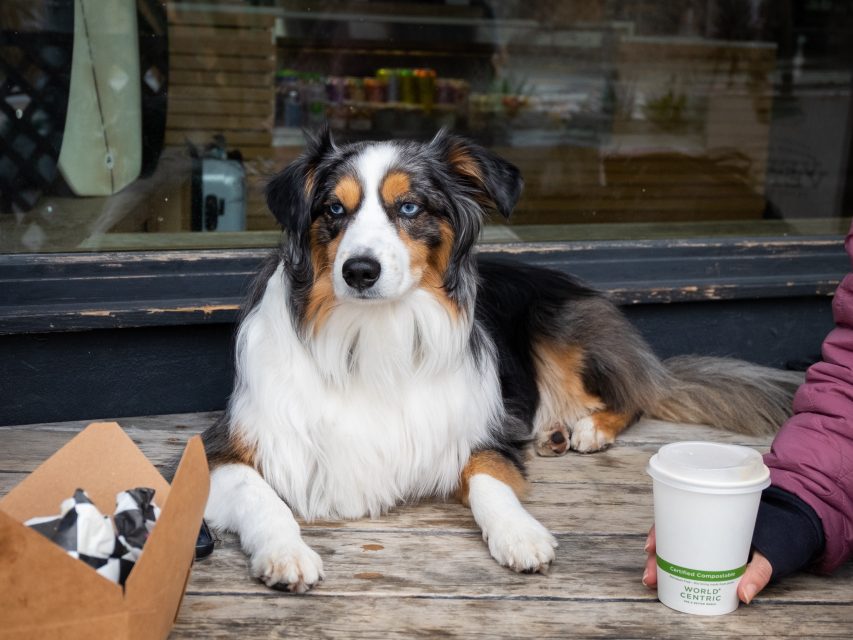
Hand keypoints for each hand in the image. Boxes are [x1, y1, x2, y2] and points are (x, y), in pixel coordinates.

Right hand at [642, 526, 773, 603]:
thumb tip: (744, 595)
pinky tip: (664, 577)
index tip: (651, 547)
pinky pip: (684, 553)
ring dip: (660, 563)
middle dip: (656, 556)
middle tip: (651, 574)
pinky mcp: (707, 549)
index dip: (659, 531)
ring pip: (673, 546)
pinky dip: (672, 565)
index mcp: (713, 515)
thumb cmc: (776, 533)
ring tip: (653, 579)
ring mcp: (703, 537)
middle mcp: (702, 523)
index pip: (677, 518)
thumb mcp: (769, 553)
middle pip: (670, 535)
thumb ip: (759, 573)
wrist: (787, 525)